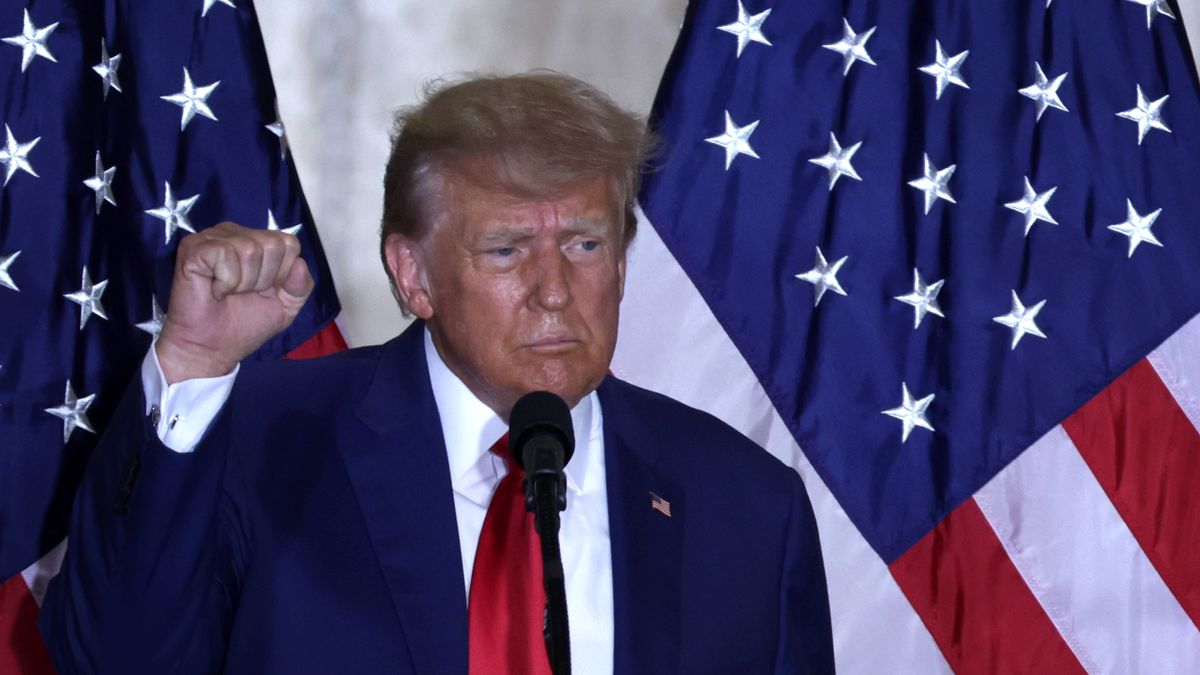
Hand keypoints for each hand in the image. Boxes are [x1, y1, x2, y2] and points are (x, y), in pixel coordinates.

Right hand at [156, 221, 314, 383]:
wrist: (211, 349)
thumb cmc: (244, 325)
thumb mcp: (286, 306)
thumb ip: (301, 286)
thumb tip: (301, 263)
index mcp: (256, 241)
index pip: (289, 243)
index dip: (282, 274)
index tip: (263, 291)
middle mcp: (234, 234)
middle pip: (273, 244)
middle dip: (263, 279)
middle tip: (242, 293)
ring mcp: (212, 238)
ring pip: (250, 249)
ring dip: (243, 282)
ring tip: (226, 293)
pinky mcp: (193, 248)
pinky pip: (225, 254)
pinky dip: (226, 281)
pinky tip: (214, 289)